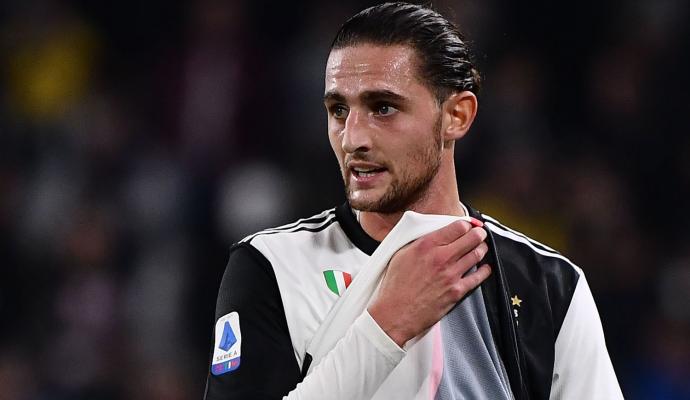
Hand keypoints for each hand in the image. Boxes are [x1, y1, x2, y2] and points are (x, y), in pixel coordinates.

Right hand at [368, 219, 490, 346]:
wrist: (395, 313)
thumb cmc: (394, 287)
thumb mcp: (401, 255)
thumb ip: (419, 242)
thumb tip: (433, 235)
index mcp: (426, 246)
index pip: (457, 227)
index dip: (466, 224)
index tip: (468, 225)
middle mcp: (440, 257)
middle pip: (471, 238)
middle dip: (479, 233)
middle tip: (480, 233)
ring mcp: (450, 274)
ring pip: (476, 255)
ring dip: (482, 249)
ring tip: (481, 247)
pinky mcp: (456, 291)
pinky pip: (478, 277)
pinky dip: (484, 270)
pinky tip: (484, 268)